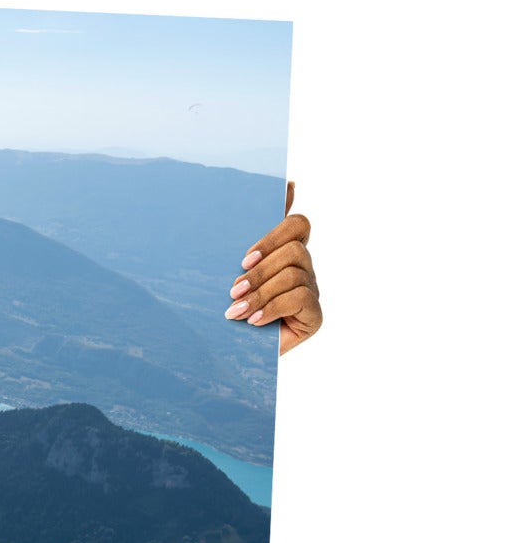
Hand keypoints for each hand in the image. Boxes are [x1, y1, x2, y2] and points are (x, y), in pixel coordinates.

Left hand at [227, 181, 321, 353]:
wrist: (227, 352)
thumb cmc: (227, 307)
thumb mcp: (227, 272)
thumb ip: (243, 239)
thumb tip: (278, 189)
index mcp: (284, 252)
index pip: (296, 224)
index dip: (274, 233)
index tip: (244, 258)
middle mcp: (302, 267)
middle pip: (295, 248)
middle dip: (260, 269)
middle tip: (233, 289)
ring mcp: (311, 290)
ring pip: (294, 274)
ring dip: (260, 292)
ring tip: (235, 311)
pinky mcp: (314, 315)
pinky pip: (300, 298)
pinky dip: (272, 308)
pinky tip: (253, 321)